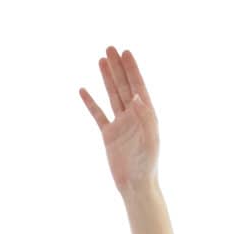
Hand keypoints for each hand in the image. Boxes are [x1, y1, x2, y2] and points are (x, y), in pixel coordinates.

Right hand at [79, 46, 160, 195]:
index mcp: (146, 116)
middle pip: (124, 87)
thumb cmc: (147, 165)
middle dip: (118, 67)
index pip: (138, 87)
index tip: (126, 52)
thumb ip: (145, 116)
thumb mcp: (150, 139)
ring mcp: (120, 125)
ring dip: (107, 78)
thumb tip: (136, 95)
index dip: (132, 69)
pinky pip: (98, 114)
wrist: (135, 185)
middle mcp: (133, 117)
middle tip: (110, 48)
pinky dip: (91, 102)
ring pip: (112, 96)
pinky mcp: (109, 135)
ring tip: (101, 60)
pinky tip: (83, 90)